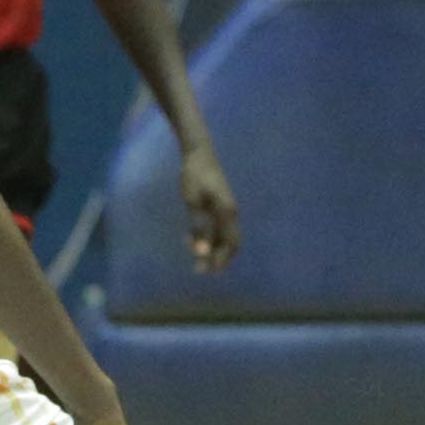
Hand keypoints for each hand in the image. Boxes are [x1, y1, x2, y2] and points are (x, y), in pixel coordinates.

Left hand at [178, 142, 243, 272]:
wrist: (199, 152)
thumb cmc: (194, 175)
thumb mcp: (193, 203)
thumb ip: (198, 228)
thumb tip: (201, 252)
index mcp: (227, 212)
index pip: (230, 244)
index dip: (220, 260)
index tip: (206, 272)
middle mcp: (231, 212)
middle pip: (231, 243)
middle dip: (218, 259)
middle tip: (200, 270)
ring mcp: (227, 208)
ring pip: (224, 236)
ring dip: (212, 249)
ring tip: (195, 258)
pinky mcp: (221, 205)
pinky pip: (219, 227)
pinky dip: (209, 238)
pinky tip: (193, 240)